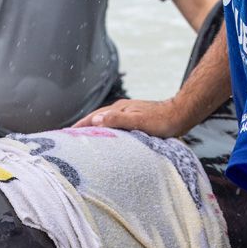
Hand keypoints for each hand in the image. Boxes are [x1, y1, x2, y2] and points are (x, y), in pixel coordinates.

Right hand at [71, 98, 189, 137]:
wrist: (181, 114)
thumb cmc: (162, 121)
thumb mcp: (139, 122)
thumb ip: (117, 120)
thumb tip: (96, 120)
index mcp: (118, 109)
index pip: (92, 117)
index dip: (79, 126)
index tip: (65, 134)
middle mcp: (121, 109)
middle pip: (96, 118)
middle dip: (82, 127)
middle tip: (69, 138)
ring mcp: (128, 113)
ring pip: (104, 121)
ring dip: (93, 128)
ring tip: (84, 138)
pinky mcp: (134, 118)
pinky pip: (114, 124)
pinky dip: (105, 130)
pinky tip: (107, 137)